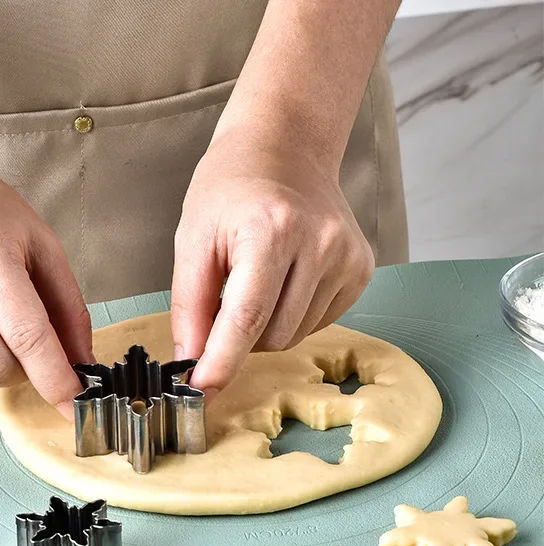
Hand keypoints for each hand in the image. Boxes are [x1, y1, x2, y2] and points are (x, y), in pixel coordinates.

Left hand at [171, 137, 374, 399]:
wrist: (285, 147)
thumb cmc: (231, 188)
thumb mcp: (192, 238)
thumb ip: (189, 305)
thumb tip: (191, 361)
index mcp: (271, 230)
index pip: (246, 317)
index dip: (221, 361)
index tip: (202, 391)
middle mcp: (320, 243)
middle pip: (272, 336)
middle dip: (239, 336)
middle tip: (224, 299)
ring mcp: (347, 257)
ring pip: (295, 336)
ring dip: (266, 327)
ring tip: (256, 281)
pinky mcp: (361, 268)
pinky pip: (318, 322)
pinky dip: (292, 315)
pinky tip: (285, 278)